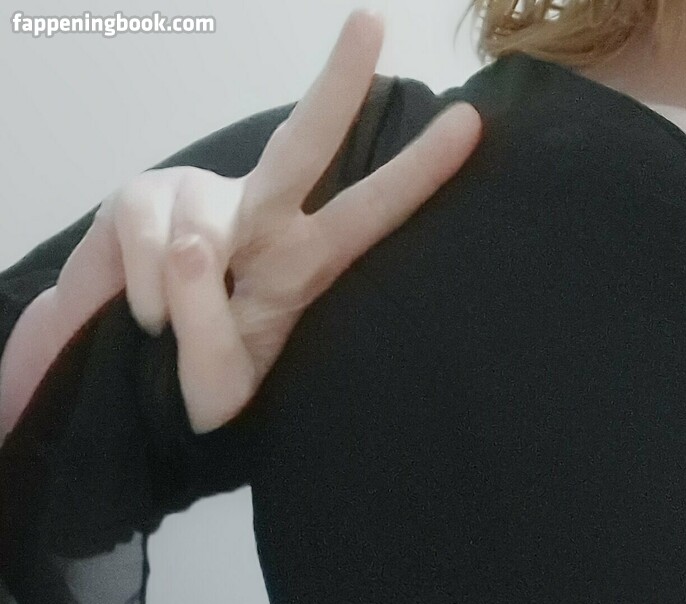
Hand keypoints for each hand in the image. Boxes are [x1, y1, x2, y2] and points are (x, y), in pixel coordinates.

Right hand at [75, 8, 480, 432]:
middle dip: (338, 84)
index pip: (369, 216)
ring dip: (179, 292)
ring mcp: (202, 202)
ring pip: (200, 224)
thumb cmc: (192, 390)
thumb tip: (190, 245)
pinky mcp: (141, 199)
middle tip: (372, 20)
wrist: (121, 385)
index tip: (469, 125)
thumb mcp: (216, 388)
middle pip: (304, 145)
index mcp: (305, 265)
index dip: (416, 174)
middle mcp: (262, 218)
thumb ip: (210, 330)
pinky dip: (141, 286)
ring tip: (166, 330)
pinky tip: (139, 314)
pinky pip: (146, 235)